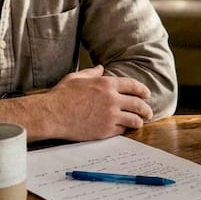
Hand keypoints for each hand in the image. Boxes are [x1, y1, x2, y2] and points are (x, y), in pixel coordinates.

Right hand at [32, 65, 153, 140]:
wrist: (52, 115)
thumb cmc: (62, 95)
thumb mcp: (77, 78)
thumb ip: (92, 73)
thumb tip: (100, 68)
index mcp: (106, 84)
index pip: (133, 86)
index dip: (143, 90)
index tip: (146, 94)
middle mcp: (112, 100)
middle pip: (138, 104)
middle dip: (146, 109)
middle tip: (148, 112)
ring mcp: (110, 116)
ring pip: (134, 119)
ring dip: (139, 121)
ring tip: (139, 122)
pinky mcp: (105, 131)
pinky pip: (122, 130)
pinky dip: (125, 129)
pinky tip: (124, 128)